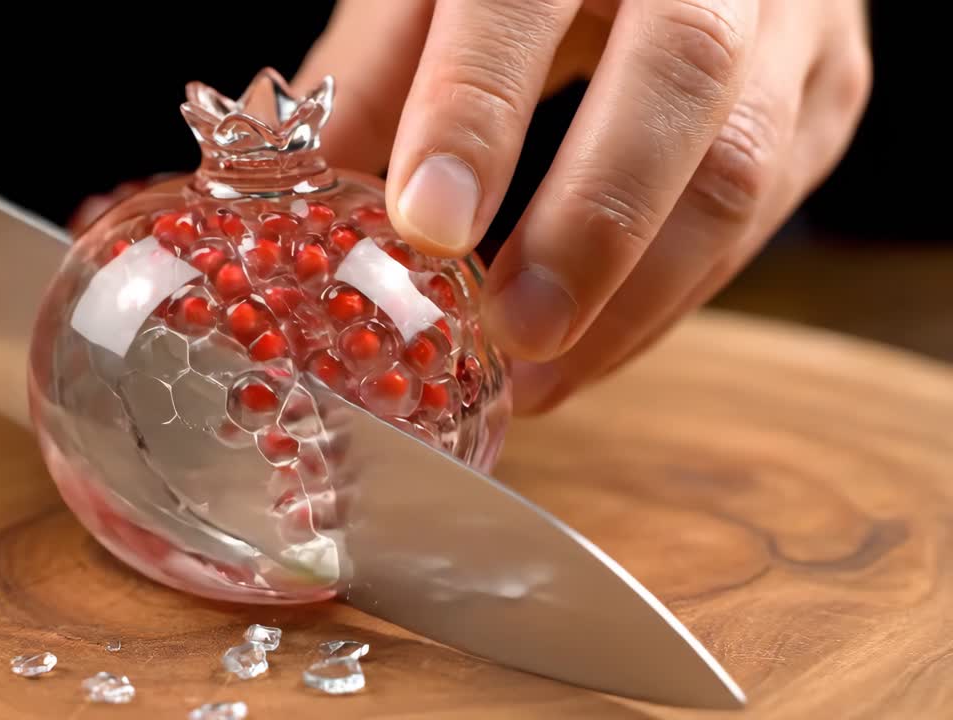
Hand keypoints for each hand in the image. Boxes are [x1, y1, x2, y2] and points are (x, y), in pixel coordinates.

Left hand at [296, 0, 871, 412]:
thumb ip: (378, 80)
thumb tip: (303, 218)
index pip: (522, 1)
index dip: (475, 114)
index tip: (427, 227)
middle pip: (678, 77)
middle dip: (591, 225)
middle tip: (512, 334)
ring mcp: (793, 20)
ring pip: (742, 166)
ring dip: (637, 295)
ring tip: (540, 375)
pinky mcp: (828, 90)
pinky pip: (767, 214)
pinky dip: (674, 297)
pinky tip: (596, 346)